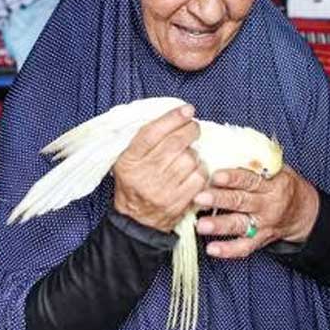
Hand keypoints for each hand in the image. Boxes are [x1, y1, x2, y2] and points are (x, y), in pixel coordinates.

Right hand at [112, 105, 206, 232]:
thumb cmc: (135, 184)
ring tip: (188, 154)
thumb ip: (144, 140)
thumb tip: (173, 116)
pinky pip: (199, 177)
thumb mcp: (128, 160)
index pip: (152, 133)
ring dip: (194, 152)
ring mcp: (162, 189)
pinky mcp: (177, 202)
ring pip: (189, 159)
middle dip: (190, 130)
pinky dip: (201, 170)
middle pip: (174, 143)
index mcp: (129, 160)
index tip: (186, 110)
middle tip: (194, 127)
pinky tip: (194, 169)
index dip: (172, 118)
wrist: (136, 220)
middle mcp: (144, 174)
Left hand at [193, 165, 318, 258]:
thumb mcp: (275, 169)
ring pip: (240, 224)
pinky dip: (228, 250)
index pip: (250, 179)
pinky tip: (212, 249)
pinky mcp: (260, 240)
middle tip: (198, 198)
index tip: (215, 175)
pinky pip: (244, 247)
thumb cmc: (281, 185)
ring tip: (201, 225)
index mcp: (271, 184)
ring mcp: (264, 224)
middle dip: (218, 200)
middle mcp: (267, 204)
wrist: (302, 211)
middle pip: (241, 202)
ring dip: (219, 225)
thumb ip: (254, 162)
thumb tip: (224, 146)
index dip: (232, 178)